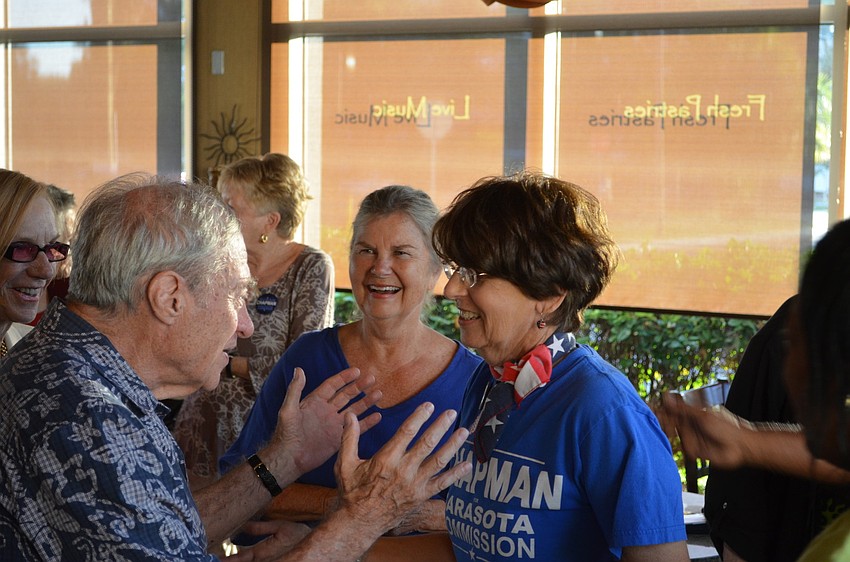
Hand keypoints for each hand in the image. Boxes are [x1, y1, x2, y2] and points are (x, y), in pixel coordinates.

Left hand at [224, 520, 310, 561]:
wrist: (316, 549)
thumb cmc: (298, 535)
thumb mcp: (280, 527)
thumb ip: (260, 528)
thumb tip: (242, 525)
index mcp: (264, 552)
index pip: (241, 558)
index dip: (229, 559)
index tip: (216, 559)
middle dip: (230, 561)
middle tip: (212, 559)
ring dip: (238, 561)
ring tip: (222, 559)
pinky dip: (246, 561)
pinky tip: (238, 559)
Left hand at [270, 367, 382, 474]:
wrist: (289, 458)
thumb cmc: (285, 433)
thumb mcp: (288, 409)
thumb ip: (295, 389)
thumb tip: (298, 369)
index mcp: (315, 402)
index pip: (333, 386)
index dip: (344, 378)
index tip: (357, 371)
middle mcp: (327, 411)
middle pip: (347, 395)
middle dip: (359, 387)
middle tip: (372, 378)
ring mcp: (334, 424)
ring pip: (354, 410)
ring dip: (366, 402)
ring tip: (379, 394)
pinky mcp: (339, 438)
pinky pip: (356, 428)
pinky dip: (368, 422)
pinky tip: (378, 416)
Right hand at [334, 403, 471, 536]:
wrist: (360, 522)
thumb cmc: (352, 492)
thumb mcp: (344, 464)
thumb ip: (349, 438)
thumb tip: (349, 415)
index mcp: (386, 459)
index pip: (406, 432)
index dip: (419, 417)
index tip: (429, 405)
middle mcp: (403, 470)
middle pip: (427, 444)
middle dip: (440, 426)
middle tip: (451, 412)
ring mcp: (414, 484)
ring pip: (438, 461)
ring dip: (452, 445)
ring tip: (463, 431)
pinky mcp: (421, 496)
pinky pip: (442, 484)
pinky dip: (456, 474)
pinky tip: (467, 464)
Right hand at [657, 392, 753, 467]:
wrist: (741, 447)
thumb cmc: (727, 427)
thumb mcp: (702, 415)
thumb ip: (682, 409)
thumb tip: (666, 396)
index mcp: (691, 413)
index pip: (672, 408)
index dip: (660, 407)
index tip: (647, 406)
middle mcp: (689, 424)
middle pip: (669, 421)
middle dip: (659, 419)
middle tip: (651, 417)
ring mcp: (690, 437)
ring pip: (671, 434)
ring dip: (663, 431)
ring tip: (659, 428)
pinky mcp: (692, 450)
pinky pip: (678, 448)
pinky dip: (670, 445)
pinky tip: (663, 441)